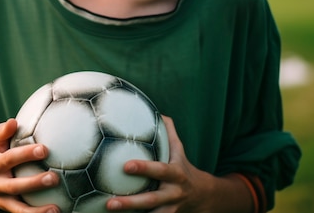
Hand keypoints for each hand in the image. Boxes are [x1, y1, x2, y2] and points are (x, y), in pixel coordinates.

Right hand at [0, 119, 60, 212]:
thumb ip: (3, 133)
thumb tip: (13, 121)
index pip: (9, 157)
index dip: (25, 153)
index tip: (44, 149)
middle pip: (14, 185)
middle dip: (34, 183)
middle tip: (53, 178)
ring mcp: (0, 198)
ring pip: (17, 206)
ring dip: (36, 210)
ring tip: (55, 208)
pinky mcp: (5, 208)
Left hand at [105, 116, 251, 212]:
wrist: (204, 196)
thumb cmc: (183, 167)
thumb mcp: (179, 149)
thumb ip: (168, 131)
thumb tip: (156, 110)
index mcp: (175, 174)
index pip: (159, 170)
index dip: (144, 168)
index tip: (126, 166)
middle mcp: (173, 194)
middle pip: (151, 201)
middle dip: (131, 203)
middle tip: (109, 203)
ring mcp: (170, 210)